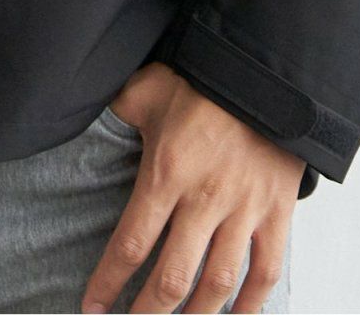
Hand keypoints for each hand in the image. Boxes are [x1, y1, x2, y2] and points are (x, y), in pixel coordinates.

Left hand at [80, 65, 300, 313]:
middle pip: (172, 278)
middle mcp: (205, 198)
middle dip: (148, 314)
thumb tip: (82, 119)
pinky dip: (253, 303)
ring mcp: (245, 208)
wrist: (267, 69)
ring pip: (218, 284)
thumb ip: (117, 112)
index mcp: (167, 171)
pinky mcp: (278, 211)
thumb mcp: (148, 88)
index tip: (92, 308)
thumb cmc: (202, 78)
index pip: (131, 243)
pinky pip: (267, 270)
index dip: (108, 283)